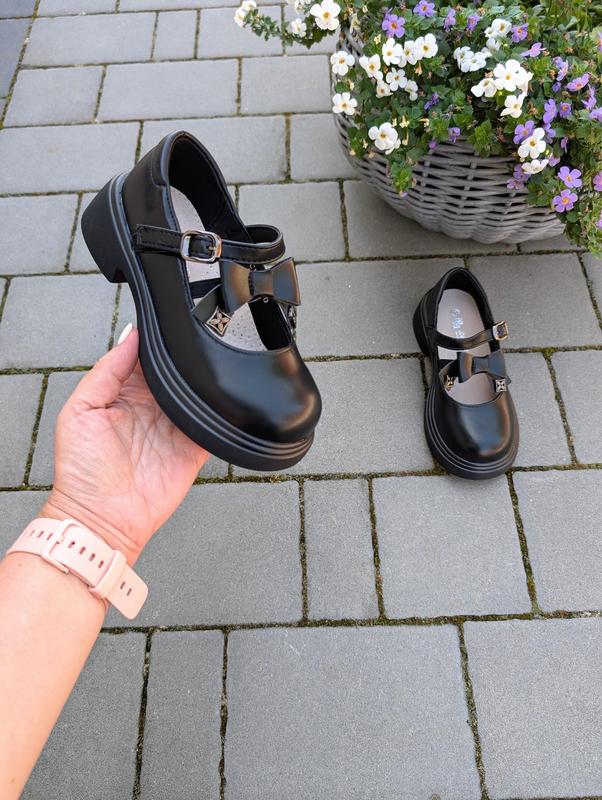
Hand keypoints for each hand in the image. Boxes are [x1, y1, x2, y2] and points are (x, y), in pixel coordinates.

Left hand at [41, 325, 207, 563]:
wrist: (103, 518)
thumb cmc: (82, 472)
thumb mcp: (80, 410)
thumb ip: (106, 371)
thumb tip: (130, 336)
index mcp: (123, 394)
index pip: (145, 359)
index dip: (155, 344)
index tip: (164, 330)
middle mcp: (151, 408)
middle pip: (175, 373)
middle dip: (182, 362)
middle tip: (187, 351)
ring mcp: (174, 428)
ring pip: (196, 394)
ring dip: (200, 385)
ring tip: (198, 378)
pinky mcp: (194, 448)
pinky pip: (213, 424)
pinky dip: (217, 414)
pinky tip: (212, 404)